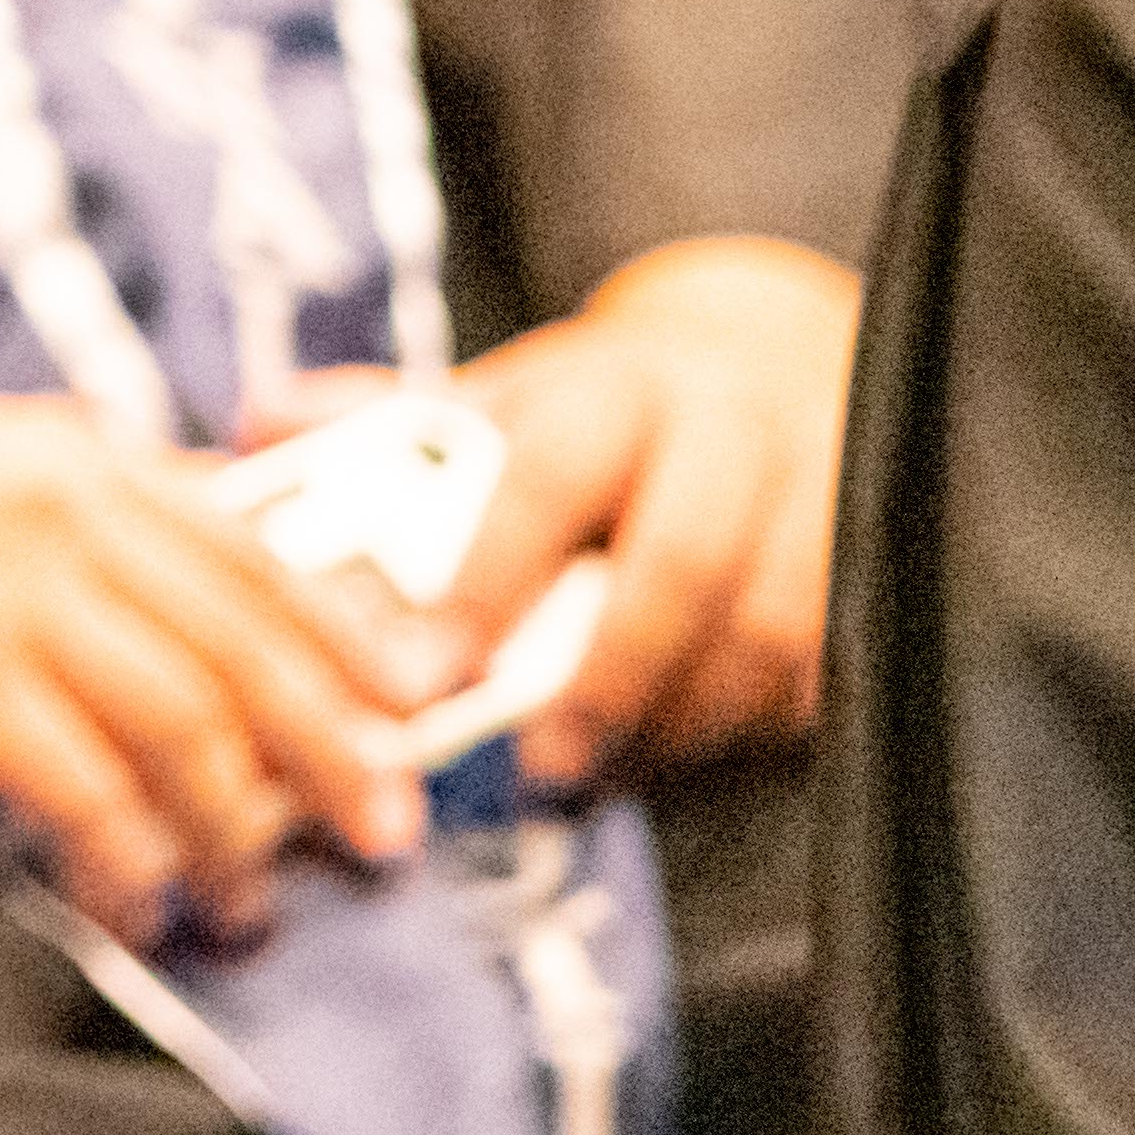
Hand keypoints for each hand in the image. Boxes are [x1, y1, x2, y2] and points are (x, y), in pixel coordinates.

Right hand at [0, 399, 443, 939]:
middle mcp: (64, 518)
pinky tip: (135, 902)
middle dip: (337, 754)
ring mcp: (6, 597)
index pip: (264, 550)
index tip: (422, 706)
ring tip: (245, 904)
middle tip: (380, 837)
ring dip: (235, 834)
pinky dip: (128, 858)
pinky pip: (81, 788)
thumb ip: (106, 513)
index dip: (360, 636)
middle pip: (253, 648)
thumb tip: (241, 581)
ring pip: (185, 728)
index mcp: (84, 461)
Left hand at [433, 235, 854, 784]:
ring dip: (679, 717)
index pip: (540, 478)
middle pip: (679, 564)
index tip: (424, 670)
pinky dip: (754, 723)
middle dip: (601, 675)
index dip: (481, 577)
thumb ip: (384, 424)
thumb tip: (259, 424)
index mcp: (608, 387)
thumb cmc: (598, 414)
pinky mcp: (875, 576)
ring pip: (764, 630)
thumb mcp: (500, 397)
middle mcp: (724, 435)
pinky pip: (824, 670)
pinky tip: (685, 752)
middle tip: (533, 764)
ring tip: (601, 773)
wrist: (771, 360)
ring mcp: (816, 503)